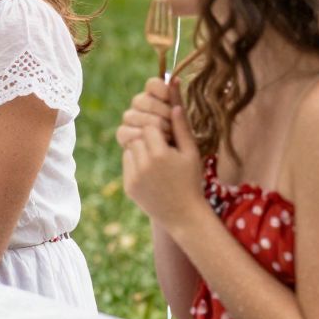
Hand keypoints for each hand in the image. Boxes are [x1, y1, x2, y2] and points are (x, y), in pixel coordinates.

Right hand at [115, 77, 177, 150]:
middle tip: (171, 127)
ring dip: (151, 126)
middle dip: (159, 112)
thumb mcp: (184, 126)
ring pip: (132, 115)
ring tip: (166, 139)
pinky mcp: (124, 135)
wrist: (174, 173)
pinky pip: (124, 131)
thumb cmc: (183, 149)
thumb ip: (177, 105)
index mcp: (157, 99)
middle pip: (141, 99)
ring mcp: (131, 120)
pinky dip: (138, 137)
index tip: (170, 100)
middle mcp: (142, 107)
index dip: (160, 89)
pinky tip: (151, 144)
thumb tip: (176, 79)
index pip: (152, 84)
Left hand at [122, 87, 205, 232]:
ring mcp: (134, 176)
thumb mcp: (191, 154)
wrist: (184, 214)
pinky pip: (127, 163)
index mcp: (161, 154)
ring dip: (141, 150)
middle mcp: (145, 164)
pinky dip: (136, 164)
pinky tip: (152, 174)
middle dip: (149, 140)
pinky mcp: (128, 185)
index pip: (150, 127)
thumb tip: (174, 104)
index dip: (159, 131)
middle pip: (138, 136)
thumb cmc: (191, 180)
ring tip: (158, 162)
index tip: (168, 138)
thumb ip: (182, 128)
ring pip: (130, 148)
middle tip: (162, 150)